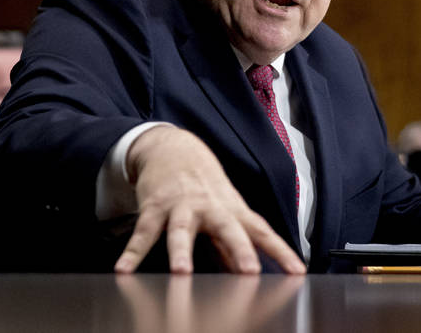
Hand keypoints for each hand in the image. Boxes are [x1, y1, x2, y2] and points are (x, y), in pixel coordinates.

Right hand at [113, 126, 305, 274]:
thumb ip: (235, 241)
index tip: (296, 270)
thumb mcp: (225, 210)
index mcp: (232, 209)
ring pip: (181, 230)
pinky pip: (143, 232)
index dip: (280, 251)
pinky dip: (132, 252)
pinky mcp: (154, 207)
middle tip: (249, 271)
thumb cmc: (205, 185)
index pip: (262, 231)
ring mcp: (181, 206)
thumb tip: (252, 271)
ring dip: (181, 251)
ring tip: (182, 272)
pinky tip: (124, 270)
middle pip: (227, 228)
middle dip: (239, 250)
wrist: (173, 148)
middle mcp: (209, 207)